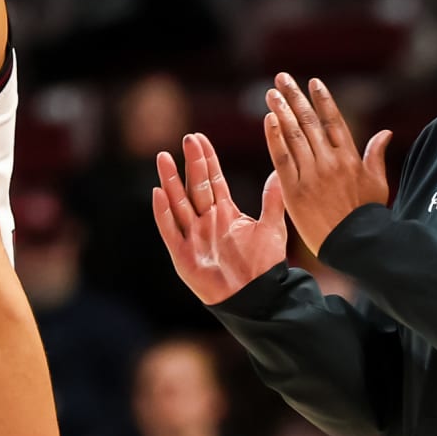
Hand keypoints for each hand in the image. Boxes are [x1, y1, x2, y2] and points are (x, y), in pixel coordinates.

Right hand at [153, 132, 286, 304]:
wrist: (256, 298)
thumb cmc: (263, 266)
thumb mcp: (271, 227)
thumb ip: (272, 200)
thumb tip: (279, 172)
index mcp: (224, 212)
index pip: (212, 179)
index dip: (206, 159)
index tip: (198, 137)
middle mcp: (205, 220)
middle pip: (194, 186)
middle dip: (190, 163)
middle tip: (186, 139)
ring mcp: (192, 236)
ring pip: (178, 202)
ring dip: (170, 180)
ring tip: (163, 157)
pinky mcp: (182, 255)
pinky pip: (170, 230)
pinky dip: (163, 213)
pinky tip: (158, 194)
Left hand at [264, 74, 390, 254]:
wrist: (355, 245)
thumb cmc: (367, 216)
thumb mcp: (377, 184)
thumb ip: (375, 156)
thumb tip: (385, 133)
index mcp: (350, 158)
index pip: (334, 121)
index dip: (322, 100)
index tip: (312, 82)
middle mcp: (330, 161)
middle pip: (310, 122)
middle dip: (295, 97)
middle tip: (282, 78)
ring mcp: (312, 175)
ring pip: (294, 136)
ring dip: (281, 111)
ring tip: (272, 93)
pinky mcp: (295, 190)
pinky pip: (282, 158)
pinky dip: (275, 138)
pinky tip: (269, 119)